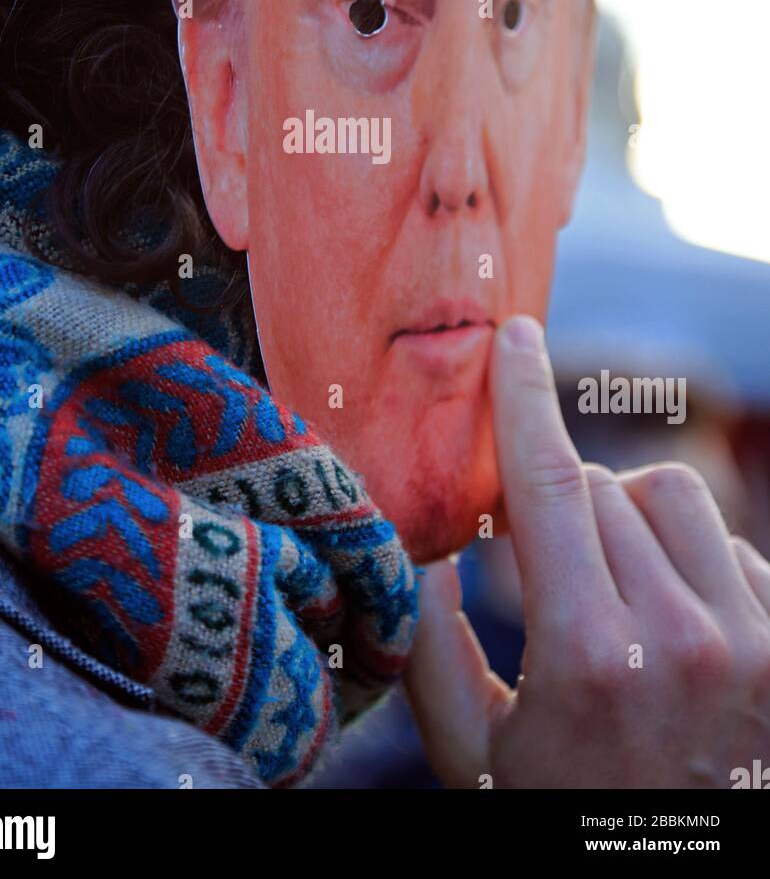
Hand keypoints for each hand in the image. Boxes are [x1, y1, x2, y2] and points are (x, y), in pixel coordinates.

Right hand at [405, 315, 769, 788]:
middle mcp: (683, 638)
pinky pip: (733, 544)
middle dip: (561, 501)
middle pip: (606, 485)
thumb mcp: (475, 757)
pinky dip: (690, 558)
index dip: (524, 397)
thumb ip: (430, 648)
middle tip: (544, 562)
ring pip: (676, 495)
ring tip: (611, 587)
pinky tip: (669, 619)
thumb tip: (419, 549)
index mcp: (589, 657)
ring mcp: (752, 642)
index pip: (551, 482)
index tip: (515, 335)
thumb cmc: (567, 821)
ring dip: (628, 517)